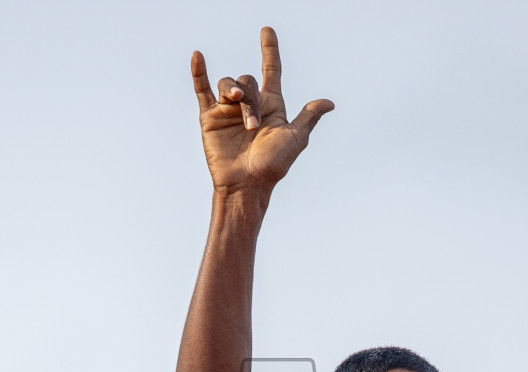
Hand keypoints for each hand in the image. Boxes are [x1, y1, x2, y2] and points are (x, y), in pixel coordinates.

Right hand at [191, 27, 333, 195]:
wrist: (246, 184)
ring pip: (228, 84)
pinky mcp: (210, 117)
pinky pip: (202, 89)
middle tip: (251, 126)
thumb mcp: (295, 139)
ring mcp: (228, 110)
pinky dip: (199, 72)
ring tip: (235, 107)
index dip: (270, 50)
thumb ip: (308, 117)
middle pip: (248, 80)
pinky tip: (198, 55)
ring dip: (232, 92)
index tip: (267, 31)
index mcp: (271, 106)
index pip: (271, 70)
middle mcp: (249, 104)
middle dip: (250, 98)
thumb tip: (329, 103)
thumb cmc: (272, 166)